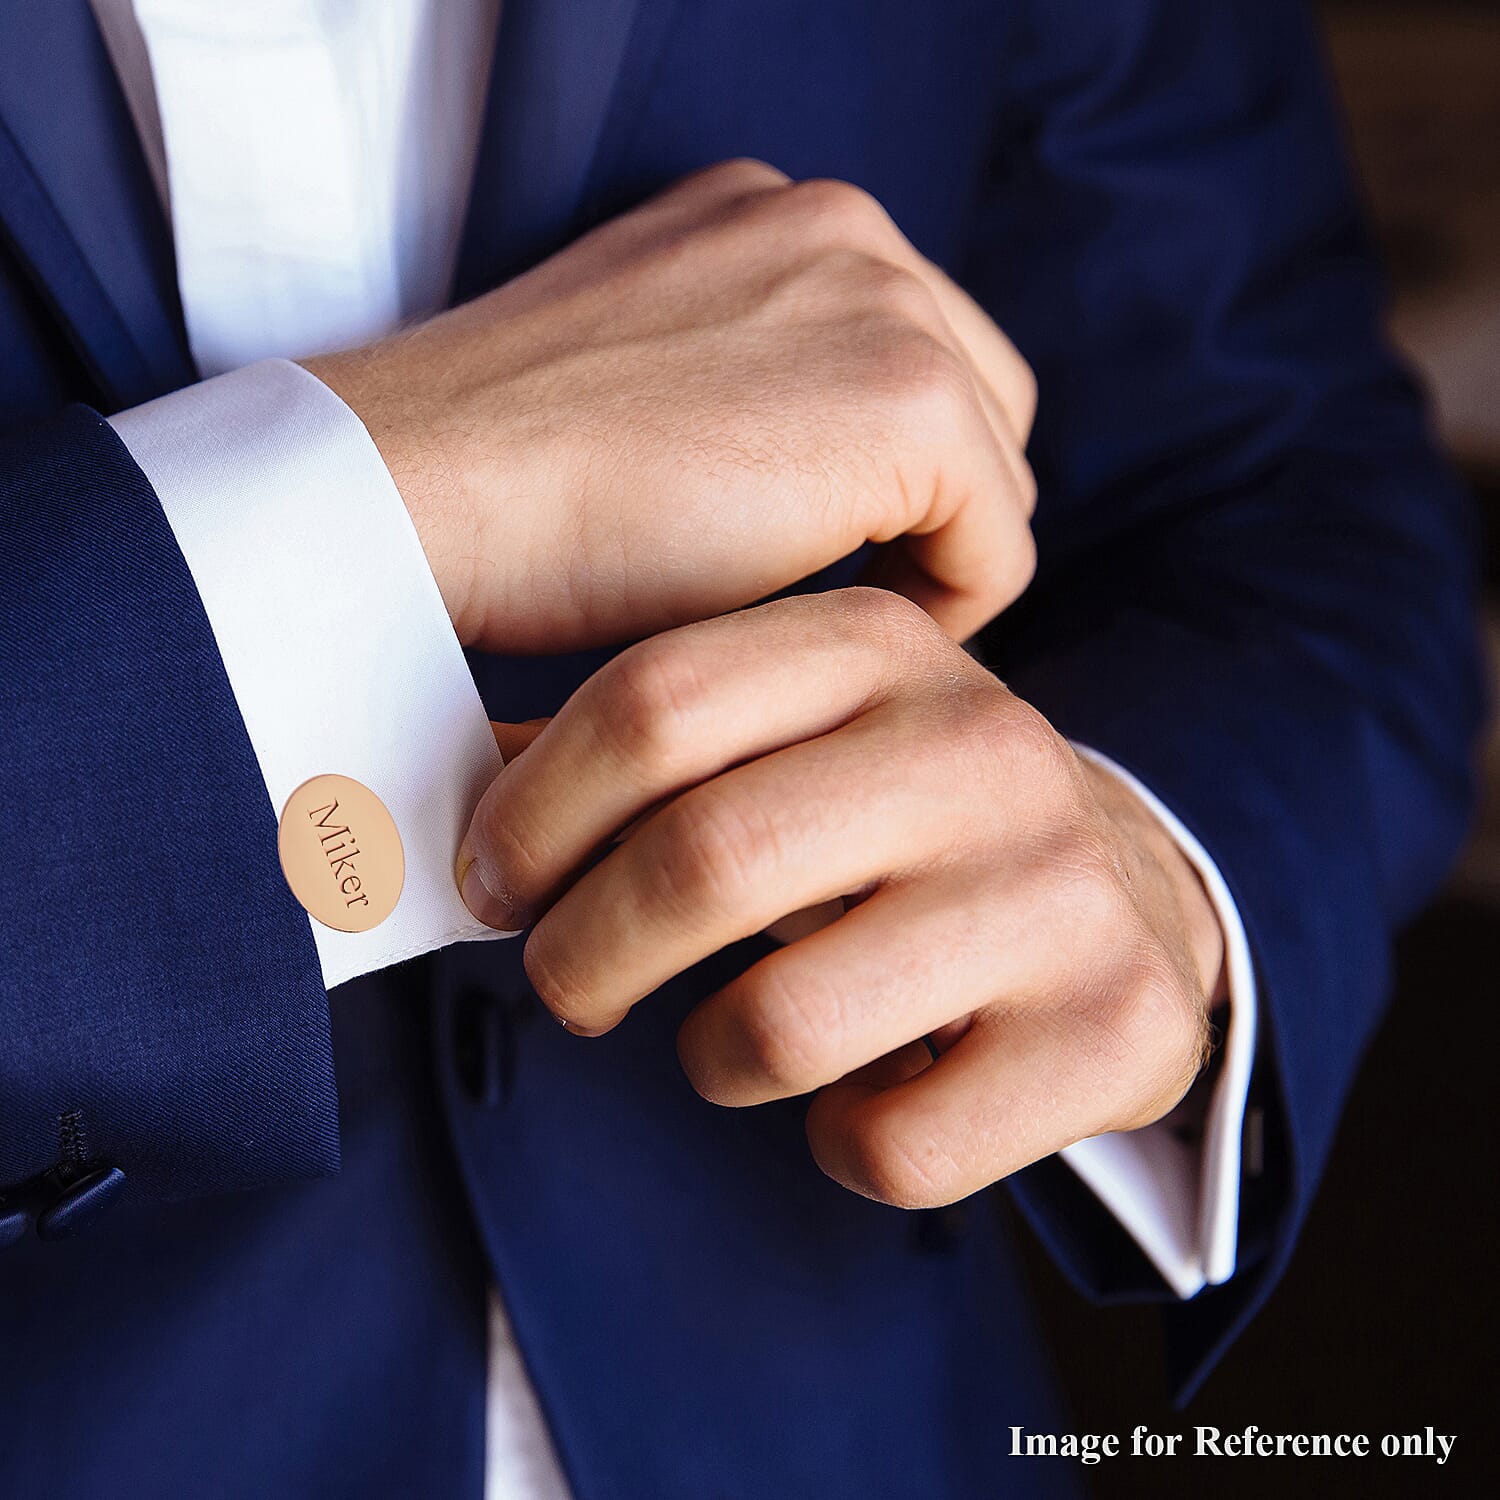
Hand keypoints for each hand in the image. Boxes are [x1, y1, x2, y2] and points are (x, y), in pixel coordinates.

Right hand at [304, 161, 1036, 652]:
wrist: (422, 489)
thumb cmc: (506, 477)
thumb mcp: (641, 384)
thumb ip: (745, 384)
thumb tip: (815, 478)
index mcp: (775, 219)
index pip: (914, 350)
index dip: (892, 479)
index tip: (831, 565)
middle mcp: (844, 229)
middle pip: (982, 400)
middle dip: (934, 510)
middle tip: (850, 604)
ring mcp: (881, 302)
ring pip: (996, 473)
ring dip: (935, 558)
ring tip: (837, 626)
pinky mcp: (904, 402)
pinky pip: (1000, 543)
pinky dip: (950, 607)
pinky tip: (844, 642)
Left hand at [456, 589, 1225, 1206]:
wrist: (1126, 897)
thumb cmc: (910, 821)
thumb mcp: (804, 737)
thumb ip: (653, 748)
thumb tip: (442, 784)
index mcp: (884, 649)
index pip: (653, 706)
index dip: (533, 814)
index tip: (498, 883)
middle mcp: (985, 748)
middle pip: (704, 859)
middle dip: (585, 954)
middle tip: (569, 984)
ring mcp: (1061, 890)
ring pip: (780, 1023)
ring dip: (709, 1056)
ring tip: (725, 1040)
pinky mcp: (1114, 1029)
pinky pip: (889, 1143)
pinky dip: (835, 1143)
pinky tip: (855, 1097)